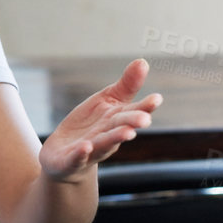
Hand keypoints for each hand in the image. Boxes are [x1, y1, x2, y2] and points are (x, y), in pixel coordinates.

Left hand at [37, 58, 162, 180]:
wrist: (65, 156)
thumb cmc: (92, 125)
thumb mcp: (107, 101)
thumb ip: (126, 85)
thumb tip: (143, 61)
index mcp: (116, 121)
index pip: (133, 112)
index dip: (144, 107)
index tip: (157, 98)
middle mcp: (107, 137)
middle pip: (120, 128)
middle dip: (132, 123)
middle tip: (145, 119)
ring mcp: (90, 150)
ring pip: (103, 144)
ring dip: (114, 139)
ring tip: (127, 134)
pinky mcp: (71, 161)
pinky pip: (76, 158)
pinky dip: (81, 154)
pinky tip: (85, 147)